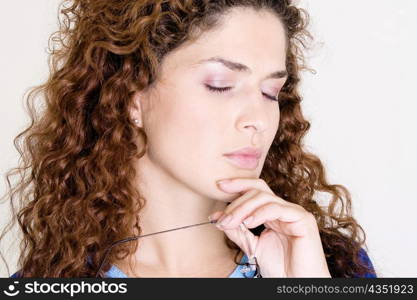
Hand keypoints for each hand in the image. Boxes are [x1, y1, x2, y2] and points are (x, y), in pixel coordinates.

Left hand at [209, 178, 330, 277]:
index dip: (238, 185)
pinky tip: (248, 223)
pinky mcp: (302, 219)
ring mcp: (294, 212)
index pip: (255, 190)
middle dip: (236, 202)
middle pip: (257, 191)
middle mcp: (284, 209)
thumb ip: (237, 231)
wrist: (298, 284)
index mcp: (274, 213)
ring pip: (264, 197)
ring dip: (243, 209)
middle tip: (222, 218)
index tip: (219, 186)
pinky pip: (277, 208)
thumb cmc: (281, 269)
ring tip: (231, 222)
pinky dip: (259, 213)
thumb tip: (218, 217)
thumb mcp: (252, 246)